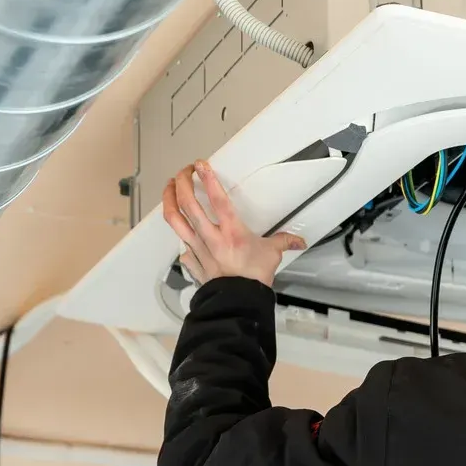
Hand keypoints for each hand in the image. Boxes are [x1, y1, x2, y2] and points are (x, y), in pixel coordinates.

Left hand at [161, 162, 304, 286]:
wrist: (239, 301)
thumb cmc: (253, 278)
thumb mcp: (272, 255)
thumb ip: (283, 242)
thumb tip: (297, 240)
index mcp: (231, 231)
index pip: (217, 198)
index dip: (208, 178)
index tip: (201, 164)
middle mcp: (210, 236)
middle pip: (187, 203)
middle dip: (183, 182)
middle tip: (185, 172)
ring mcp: (197, 247)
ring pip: (175, 219)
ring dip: (169, 200)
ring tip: (170, 188)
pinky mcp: (192, 259)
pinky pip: (180, 244)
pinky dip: (179, 235)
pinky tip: (181, 230)